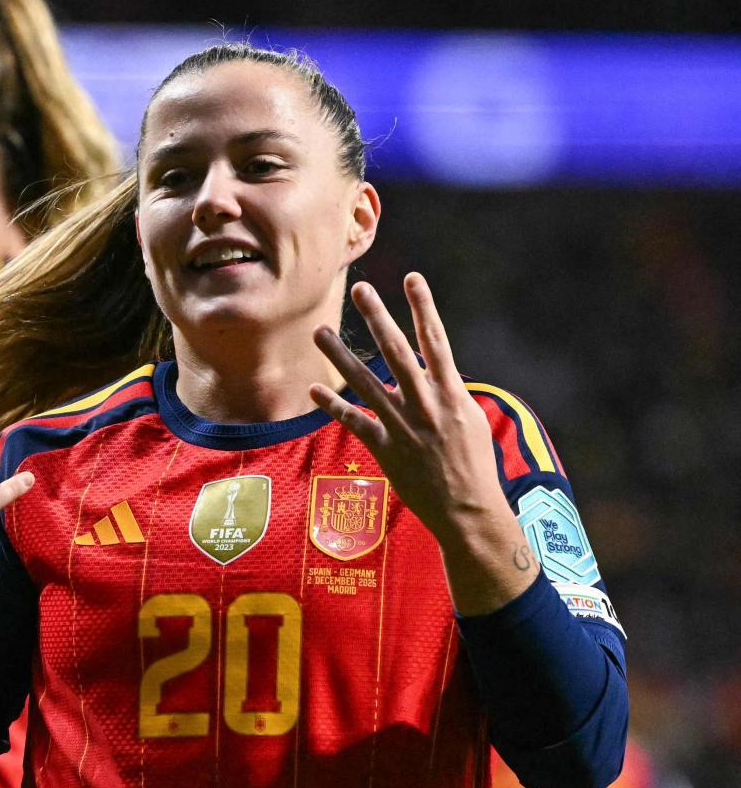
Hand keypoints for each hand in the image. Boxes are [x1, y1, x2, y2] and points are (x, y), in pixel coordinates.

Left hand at [311, 274, 534, 613]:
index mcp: (452, 393)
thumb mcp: (470, 420)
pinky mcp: (386, 450)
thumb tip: (432, 370)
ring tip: (320, 331)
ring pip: (366, 383)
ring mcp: (403, 427)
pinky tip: (314, 388)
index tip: (412, 277)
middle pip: (397, 352)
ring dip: (340, 355)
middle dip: (378, 318)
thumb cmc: (474, 464)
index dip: (424, 307)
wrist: (468, 510)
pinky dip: (333, 405)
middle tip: (360, 290)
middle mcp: (426, 405)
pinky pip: (354, 422)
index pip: (436, 340)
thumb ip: (446, 392)